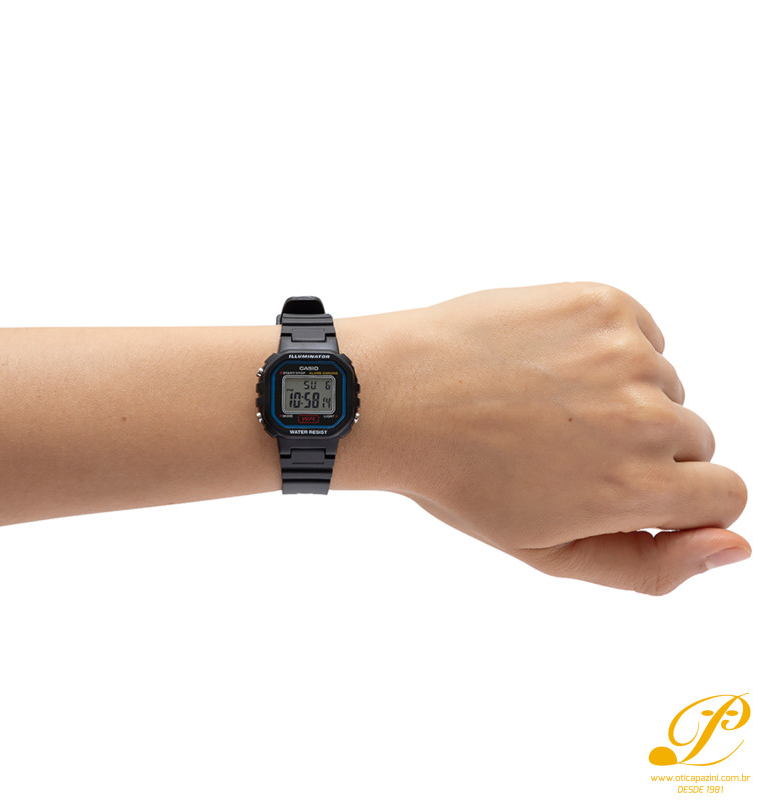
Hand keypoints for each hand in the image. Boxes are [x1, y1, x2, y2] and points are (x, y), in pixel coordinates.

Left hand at [336, 283, 748, 593]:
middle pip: (694, 439)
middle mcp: (644, 416)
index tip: (629, 490)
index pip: (725, 496)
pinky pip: (639, 334)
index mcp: (636, 486)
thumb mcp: (548, 550)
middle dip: (646, 450)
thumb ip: (651, 565)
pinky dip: (606, 349)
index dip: (680, 500)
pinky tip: (547, 365)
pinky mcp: (604, 303)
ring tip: (545, 404)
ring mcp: (626, 352)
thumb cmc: (462, 479)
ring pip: (664, 384)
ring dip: (622, 395)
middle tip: (565, 446)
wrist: (400, 395)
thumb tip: (735, 548)